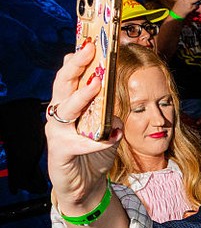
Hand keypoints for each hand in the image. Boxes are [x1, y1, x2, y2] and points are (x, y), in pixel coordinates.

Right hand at [46, 41, 121, 210]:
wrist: (85, 186)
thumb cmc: (94, 153)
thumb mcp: (108, 129)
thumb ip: (110, 114)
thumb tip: (116, 106)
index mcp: (70, 104)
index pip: (72, 76)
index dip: (79, 58)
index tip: (91, 41)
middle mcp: (59, 114)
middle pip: (63, 83)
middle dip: (76, 65)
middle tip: (90, 49)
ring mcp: (57, 131)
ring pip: (66, 107)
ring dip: (82, 95)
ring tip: (96, 83)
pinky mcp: (61, 151)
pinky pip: (78, 142)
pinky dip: (95, 140)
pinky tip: (110, 137)